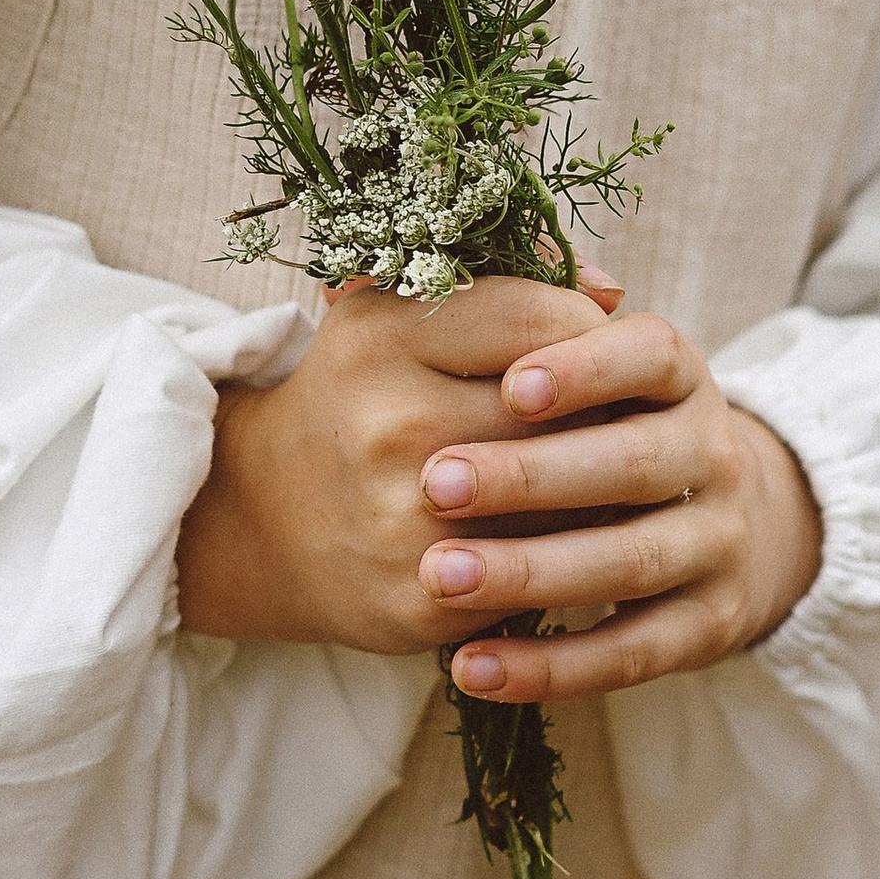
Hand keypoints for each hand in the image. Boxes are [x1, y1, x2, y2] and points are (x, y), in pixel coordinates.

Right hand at [174, 270, 620, 654]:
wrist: (269, 517)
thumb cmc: (362, 396)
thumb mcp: (398, 313)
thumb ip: (505, 279)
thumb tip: (611, 290)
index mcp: (382, 339)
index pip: (539, 319)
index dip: (587, 330)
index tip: (589, 342)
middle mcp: (387, 425)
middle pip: (562, 410)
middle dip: (602, 407)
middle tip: (611, 407)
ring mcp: (402, 519)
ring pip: (565, 496)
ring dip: (597, 483)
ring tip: (592, 466)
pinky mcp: (422, 599)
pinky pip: (541, 571)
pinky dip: (564, 550)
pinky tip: (555, 529)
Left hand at [414, 310, 823, 702]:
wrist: (709, 517)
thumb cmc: (598, 421)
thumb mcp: (576, 359)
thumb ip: (516, 310)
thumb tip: (447, 260)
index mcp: (678, 372)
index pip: (649, 354)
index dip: (587, 366)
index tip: (512, 383)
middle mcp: (713, 450)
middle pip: (636, 462)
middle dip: (535, 475)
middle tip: (435, 483)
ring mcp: (719, 540)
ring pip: (632, 560)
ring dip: (533, 572)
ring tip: (439, 577)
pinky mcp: (710, 624)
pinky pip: (632, 652)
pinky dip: (553, 666)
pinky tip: (470, 668)